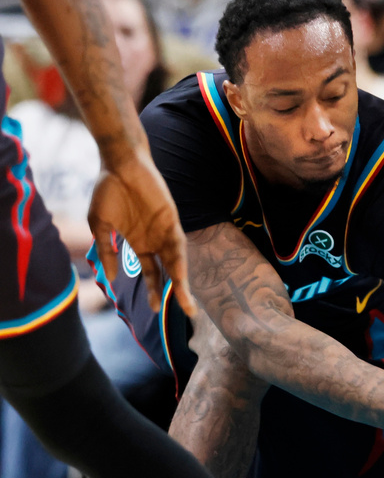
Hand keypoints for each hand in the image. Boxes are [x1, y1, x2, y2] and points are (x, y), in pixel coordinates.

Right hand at [88, 150, 196, 316]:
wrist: (119, 165)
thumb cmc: (108, 192)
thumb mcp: (100, 226)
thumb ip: (106, 251)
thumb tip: (110, 278)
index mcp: (139, 243)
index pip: (152, 272)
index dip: (155, 290)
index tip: (154, 309)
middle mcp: (155, 239)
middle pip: (169, 271)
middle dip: (176, 292)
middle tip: (187, 312)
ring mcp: (164, 230)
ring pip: (177, 260)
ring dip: (183, 280)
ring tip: (186, 300)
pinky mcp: (170, 219)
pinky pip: (176, 242)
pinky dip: (178, 259)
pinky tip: (180, 274)